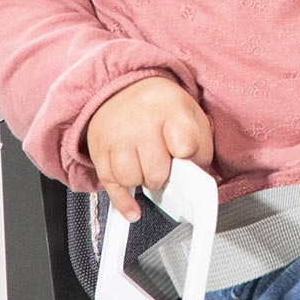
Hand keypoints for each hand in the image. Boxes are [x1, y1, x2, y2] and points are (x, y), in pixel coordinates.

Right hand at [86, 75, 213, 220]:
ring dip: (142, 182)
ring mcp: (117, 137)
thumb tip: (200, 178)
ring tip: (147, 169)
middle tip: (165, 166)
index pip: (184, 143)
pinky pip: (111, 186)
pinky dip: (124, 202)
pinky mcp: (99, 151)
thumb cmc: (161, 109)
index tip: (185, 157)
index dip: (187, 155)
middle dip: (164, 176)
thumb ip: (201, 146)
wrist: (121, 90)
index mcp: (170, 109)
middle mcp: (141, 122)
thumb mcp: (191, 115)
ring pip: (131, 179)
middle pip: (156, 170)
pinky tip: (134, 209)